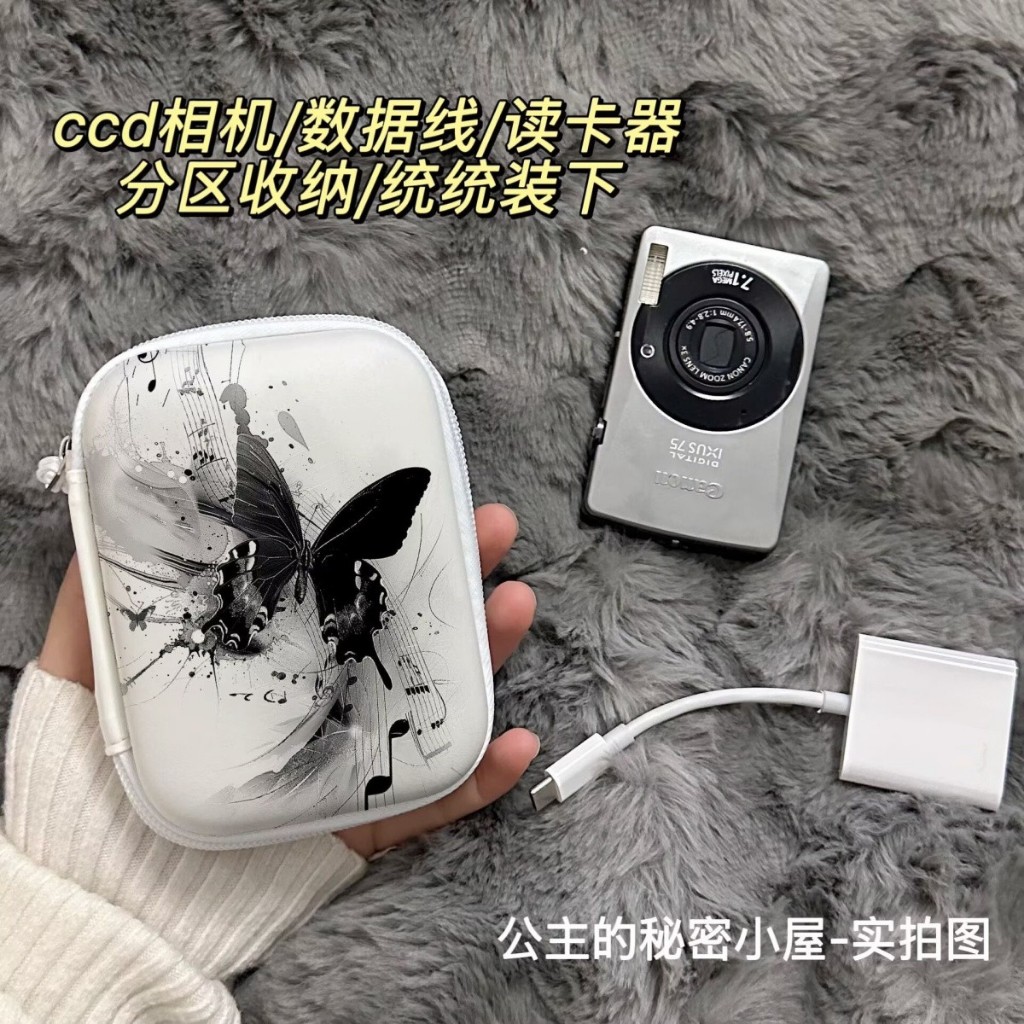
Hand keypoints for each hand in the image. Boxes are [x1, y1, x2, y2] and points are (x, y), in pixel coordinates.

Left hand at [38, 504, 537, 859]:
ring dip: (489, 655)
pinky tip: (516, 741)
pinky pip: (435, 801)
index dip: (381, 537)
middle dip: (458, 575)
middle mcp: (324, 695)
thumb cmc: (95, 775)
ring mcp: (352, 756)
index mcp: (276, 655)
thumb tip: (106, 519)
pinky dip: (484, 777)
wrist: (107, 888)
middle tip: (491, 531)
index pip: (339, 586)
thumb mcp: (89, 673)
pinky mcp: (364, 821)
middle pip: (407, 630)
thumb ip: (98, 603)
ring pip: (436, 700)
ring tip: (513, 606)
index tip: (412, 491)